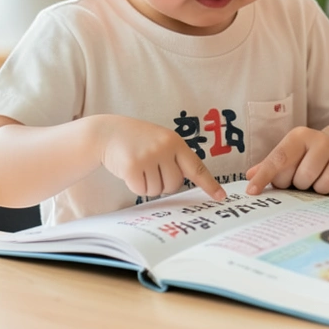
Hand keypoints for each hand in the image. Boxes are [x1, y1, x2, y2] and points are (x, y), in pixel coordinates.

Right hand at [94, 115, 225, 201]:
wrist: (108, 132)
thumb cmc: (137, 140)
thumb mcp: (160, 141)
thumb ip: (174, 157)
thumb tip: (184, 182)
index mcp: (175, 142)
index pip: (196, 167)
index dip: (209, 183)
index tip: (221, 196)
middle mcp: (164, 148)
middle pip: (174, 184)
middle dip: (164, 183)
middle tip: (151, 169)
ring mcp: (148, 157)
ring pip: (157, 190)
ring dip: (148, 185)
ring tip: (140, 167)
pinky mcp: (132, 167)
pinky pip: (141, 190)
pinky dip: (136, 186)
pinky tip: (130, 171)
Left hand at [244, 126, 328, 194]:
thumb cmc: (305, 154)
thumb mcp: (287, 154)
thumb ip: (269, 165)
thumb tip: (249, 176)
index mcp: (299, 136)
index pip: (279, 159)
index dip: (264, 176)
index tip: (252, 191)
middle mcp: (320, 140)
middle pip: (300, 177)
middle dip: (296, 184)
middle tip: (299, 177)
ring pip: (320, 185)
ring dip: (314, 188)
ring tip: (314, 179)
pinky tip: (328, 179)